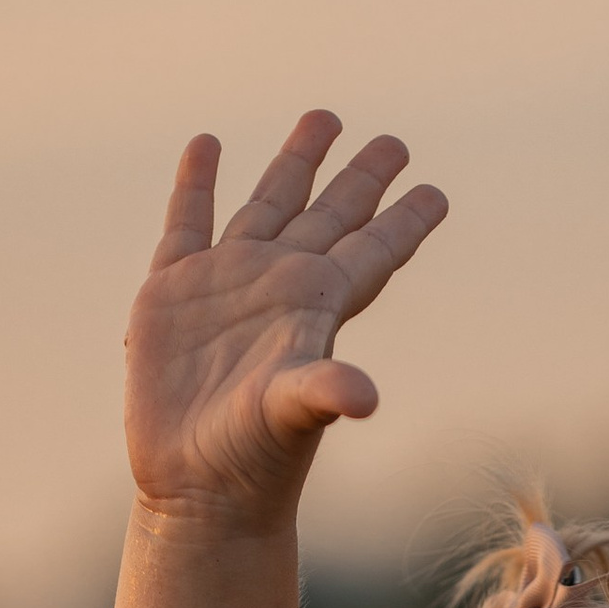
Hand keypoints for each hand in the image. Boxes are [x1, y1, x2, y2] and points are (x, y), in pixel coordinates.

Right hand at [123, 112, 447, 528]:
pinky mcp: (171, 293)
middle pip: (331, 218)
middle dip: (360, 178)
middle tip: (395, 141)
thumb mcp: (291, 416)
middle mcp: (277, 288)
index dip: (404, 221)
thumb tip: (365, 396)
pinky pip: (187, 224)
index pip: (372, 252)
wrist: (193, 489)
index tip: (437, 192)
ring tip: (324, 119)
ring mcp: (225, 285)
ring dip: (294, 163)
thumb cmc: (252, 460)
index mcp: (315, 308)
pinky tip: (206, 146)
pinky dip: (196, 185)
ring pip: (267, 206)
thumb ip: (325, 391)